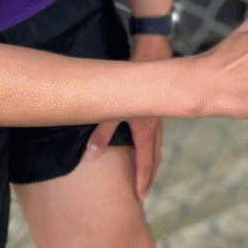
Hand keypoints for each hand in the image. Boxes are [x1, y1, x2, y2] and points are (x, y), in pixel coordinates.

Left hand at [87, 34, 171, 197]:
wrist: (152, 50)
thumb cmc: (133, 76)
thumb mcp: (114, 105)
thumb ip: (102, 131)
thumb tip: (90, 156)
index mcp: (146, 128)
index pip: (146, 162)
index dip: (143, 180)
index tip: (140, 196)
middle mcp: (155, 125)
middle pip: (154, 157)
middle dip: (149, 175)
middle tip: (143, 191)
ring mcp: (158, 115)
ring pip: (156, 145)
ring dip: (150, 160)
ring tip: (143, 173)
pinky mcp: (156, 106)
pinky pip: (154, 132)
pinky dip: (149, 145)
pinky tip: (143, 143)